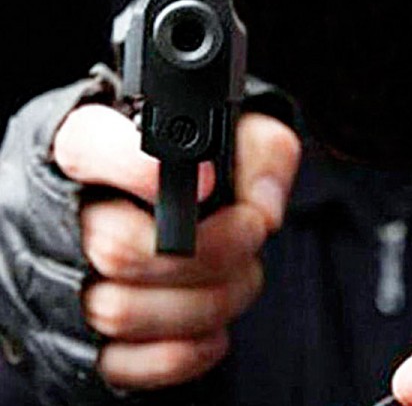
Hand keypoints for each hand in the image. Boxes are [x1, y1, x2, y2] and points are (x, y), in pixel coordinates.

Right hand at [53, 106, 299, 388]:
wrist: (176, 212)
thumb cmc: (205, 172)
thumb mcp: (238, 137)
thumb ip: (260, 153)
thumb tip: (261, 210)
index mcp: (89, 147)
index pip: (85, 148)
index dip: (138, 167)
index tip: (209, 183)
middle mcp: (61, 215)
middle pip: (118, 250)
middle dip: (211, 251)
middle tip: (250, 231)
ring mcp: (63, 282)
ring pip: (121, 313)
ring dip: (208, 301)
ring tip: (240, 274)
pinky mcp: (84, 340)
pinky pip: (125, 363)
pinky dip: (186, 350)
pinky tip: (214, 325)